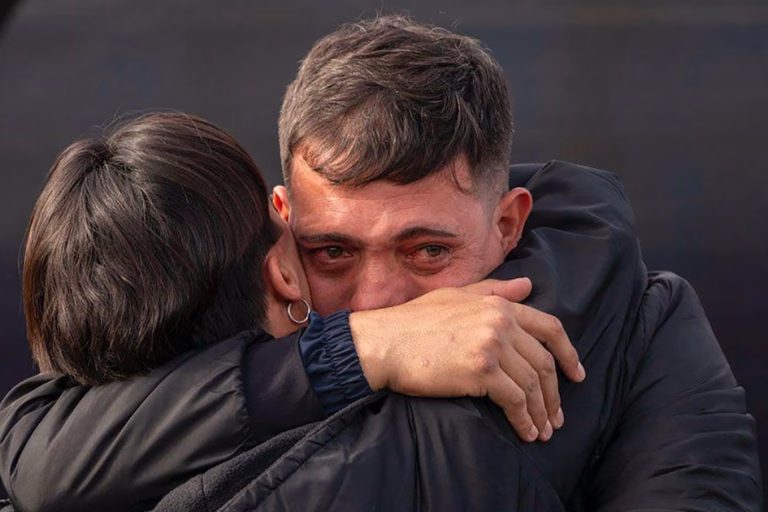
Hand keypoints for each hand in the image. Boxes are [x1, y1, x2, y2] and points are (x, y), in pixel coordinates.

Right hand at [348, 278, 585, 441]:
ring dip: (541, 412)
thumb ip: (494, 291)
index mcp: (498, 304)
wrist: (384, 342)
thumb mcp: (455, 296)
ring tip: (543, 431)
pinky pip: (515, 401)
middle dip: (554, 393)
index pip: (549, 327)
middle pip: (543, 362)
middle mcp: (501, 322)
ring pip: (533, 384)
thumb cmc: (413, 321)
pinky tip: (525, 433)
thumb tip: (527, 285)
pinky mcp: (481, 371)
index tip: (576, 375)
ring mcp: (492, 346)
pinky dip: (524, 420)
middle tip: (556, 417)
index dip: (568, 353)